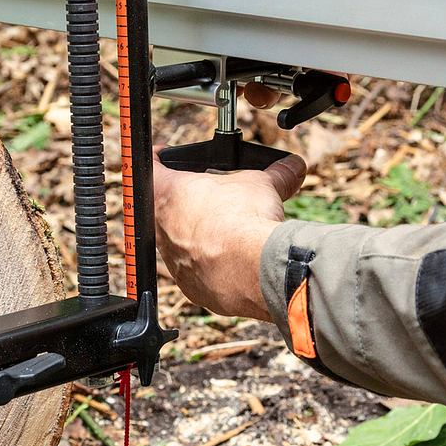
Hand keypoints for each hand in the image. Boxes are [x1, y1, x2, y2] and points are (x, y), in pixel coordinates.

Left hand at [153, 152, 306, 320]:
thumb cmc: (245, 220)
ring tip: (226, 233)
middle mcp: (162, 229)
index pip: (152, 168)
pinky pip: (195, 273)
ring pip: (179, 244)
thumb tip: (293, 167)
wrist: (253, 268)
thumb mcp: (262, 185)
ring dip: (197, 237)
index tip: (166, 158)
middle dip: (187, 203)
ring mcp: (174, 262)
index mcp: (169, 194)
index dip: (160, 161)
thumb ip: (276, 175)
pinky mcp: (191, 287)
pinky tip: (231, 262)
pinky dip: (210, 266)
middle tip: (211, 199)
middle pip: (165, 209)